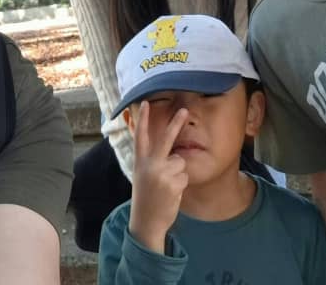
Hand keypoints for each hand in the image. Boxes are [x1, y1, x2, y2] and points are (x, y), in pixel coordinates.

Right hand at [128, 102, 188, 252]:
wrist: (146, 221)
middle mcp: (150, 164)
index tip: (145, 102)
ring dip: (178, 174)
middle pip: (166, 139)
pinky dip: (181, 184)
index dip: (143, 119)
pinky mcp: (173, 183)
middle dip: (176, 123)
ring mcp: (162, 173)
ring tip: (166, 186)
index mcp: (140, 161)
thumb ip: (152, 160)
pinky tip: (171, 193)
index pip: (141, 136)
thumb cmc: (146, 196)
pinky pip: (185, 176)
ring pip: (180, 162)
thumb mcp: (142, 175)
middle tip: (185, 110)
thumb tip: (171, 150)